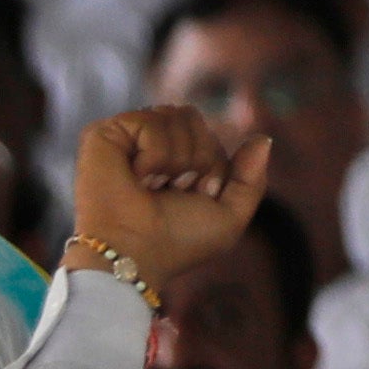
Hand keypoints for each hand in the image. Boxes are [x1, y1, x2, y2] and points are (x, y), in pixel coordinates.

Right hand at [64, 102, 269, 299]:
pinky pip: (150, 121)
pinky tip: (137, 177)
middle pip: (194, 118)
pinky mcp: (104, 133)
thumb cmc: (177, 242)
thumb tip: (264, 138)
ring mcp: (126, 138)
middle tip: (173, 190)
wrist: (134, 253)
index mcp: (174, 161)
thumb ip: (251, 178)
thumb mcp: (230, 216)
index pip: (209, 135)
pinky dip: (155, 155)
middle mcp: (149, 146)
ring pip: (176, 115)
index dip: (213, 167)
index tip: (195, 196)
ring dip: (176, 160)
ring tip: (152, 187)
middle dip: (197, 158)